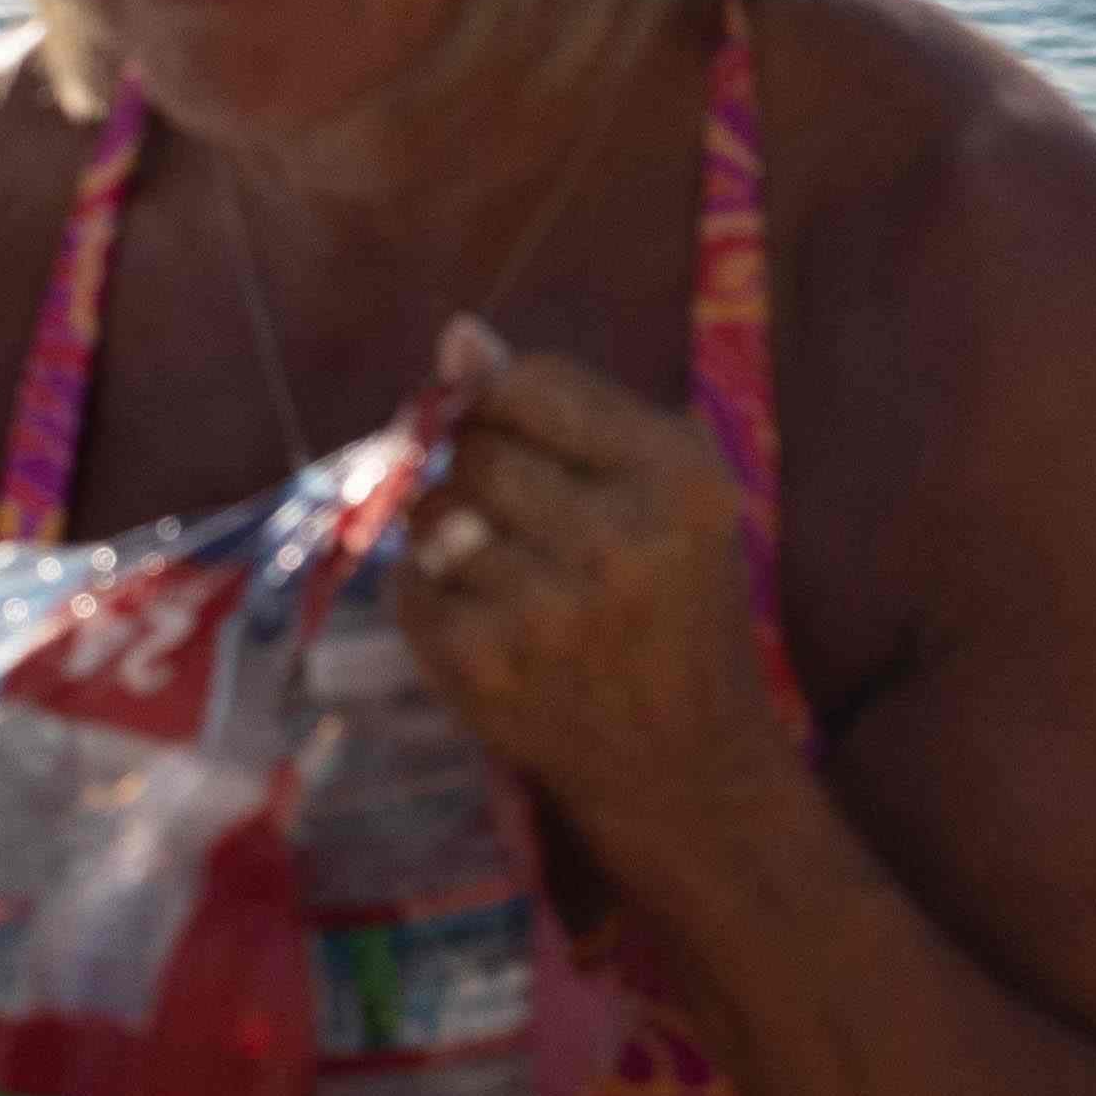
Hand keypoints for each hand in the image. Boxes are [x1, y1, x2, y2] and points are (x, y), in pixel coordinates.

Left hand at [390, 318, 794, 894]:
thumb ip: (570, 406)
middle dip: (485, 470)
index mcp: (679, 479)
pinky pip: (412, 583)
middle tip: (528, 518)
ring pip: (433, 513)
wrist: (683, 761)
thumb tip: (456, 335)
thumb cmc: (674, 600)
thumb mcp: (668, 488)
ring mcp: (546, 611)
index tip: (525, 438)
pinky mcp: (483, 667)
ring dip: (454, 531)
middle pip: (477, 449)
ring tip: (514, 569)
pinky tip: (492, 618)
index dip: (506, 402)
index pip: (532, 384)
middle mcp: (620, 542)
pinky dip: (436, 592)